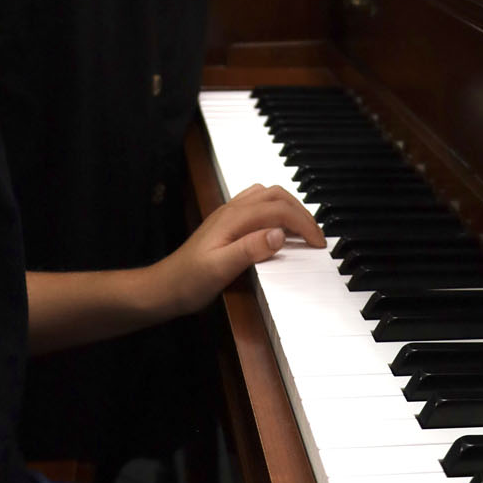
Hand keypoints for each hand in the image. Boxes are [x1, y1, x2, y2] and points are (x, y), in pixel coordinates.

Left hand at [160, 183, 325, 317]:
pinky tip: (278, 227)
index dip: (303, 223)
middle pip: (276, 195)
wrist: (163, 288)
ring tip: (303, 230)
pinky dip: (276, 210)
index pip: (278, 210)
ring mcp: (228, 214)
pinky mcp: (227, 223)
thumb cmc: (189, 282)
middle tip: (317, 236)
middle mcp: (232, 210)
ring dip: (289, 207)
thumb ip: (250, 249)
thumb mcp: (220, 269)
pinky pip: (257, 204)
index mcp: (234, 218)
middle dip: (301, 211)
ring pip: (267, 195)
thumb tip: (279, 233)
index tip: (318, 243)